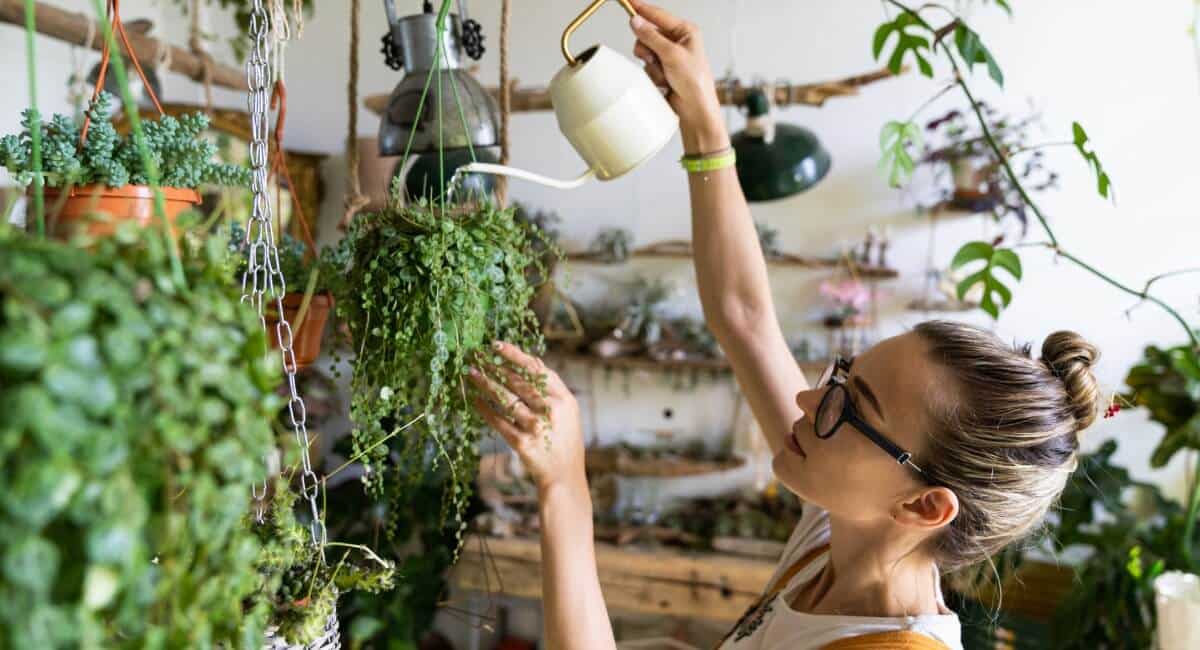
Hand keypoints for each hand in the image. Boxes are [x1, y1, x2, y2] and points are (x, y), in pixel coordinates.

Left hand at [467, 341, 586, 495]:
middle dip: (494, 367)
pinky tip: (474, 399)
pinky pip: (498, 422)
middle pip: (518, 383)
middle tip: (476, 356)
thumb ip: (553, 386)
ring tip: (471, 373)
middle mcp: (551, 411)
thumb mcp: (568, 411)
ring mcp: (536, 428)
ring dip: (485, 384)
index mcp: (564, 399)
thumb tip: (535, 359)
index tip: (496, 345)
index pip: (537, 370)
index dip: (515, 356)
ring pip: (505, 400)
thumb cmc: (565, 439)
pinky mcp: (522, 444)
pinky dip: (485, 409)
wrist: (564, 476)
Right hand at [628, 0, 728, 153]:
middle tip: (655, 59)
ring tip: (665, 75)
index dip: (642, 8)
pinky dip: (653, 75)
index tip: (628, 2)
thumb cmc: (694, 82)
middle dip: (648, 49)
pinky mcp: (662, 70)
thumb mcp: (672, 55)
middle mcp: (677, 42)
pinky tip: (665, 83)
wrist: (694, 109)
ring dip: (651, 65)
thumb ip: (651, 37)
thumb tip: (636, 21)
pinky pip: (646, 66)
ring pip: (644, 51)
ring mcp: (668, 56)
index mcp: (685, 32)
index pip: (658, 15)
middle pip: (647, 34)